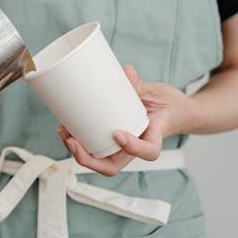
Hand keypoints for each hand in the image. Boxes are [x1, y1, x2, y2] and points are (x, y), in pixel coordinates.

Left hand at [56, 65, 197, 176]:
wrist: (173, 112)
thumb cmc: (168, 105)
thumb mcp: (158, 93)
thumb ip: (140, 85)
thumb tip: (126, 71)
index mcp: (154, 136)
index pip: (148, 151)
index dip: (133, 147)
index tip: (118, 133)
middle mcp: (135, 146)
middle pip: (112, 166)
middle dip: (89, 159)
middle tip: (72, 140)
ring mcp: (122, 146)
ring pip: (99, 159)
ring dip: (78, 151)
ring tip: (63, 132)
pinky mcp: (111, 139)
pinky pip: (95, 146)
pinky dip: (79, 141)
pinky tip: (66, 128)